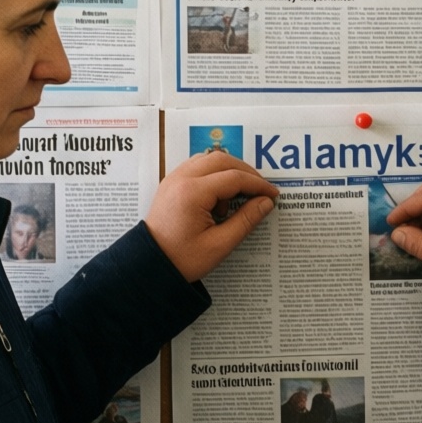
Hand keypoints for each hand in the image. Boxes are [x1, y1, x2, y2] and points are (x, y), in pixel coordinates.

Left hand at [146, 152, 279, 281]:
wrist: (149, 263)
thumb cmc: (181, 259)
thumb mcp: (219, 245)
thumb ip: (245, 221)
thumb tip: (266, 202)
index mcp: (192, 193)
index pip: (234, 178)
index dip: (257, 184)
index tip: (272, 194)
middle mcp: (181, 179)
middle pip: (222, 159)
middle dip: (246, 172)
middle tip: (260, 190)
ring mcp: (174, 178)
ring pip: (209, 159)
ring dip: (229, 171)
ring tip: (237, 197)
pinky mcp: (172, 183)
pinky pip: (198, 166)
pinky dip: (214, 174)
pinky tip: (219, 197)